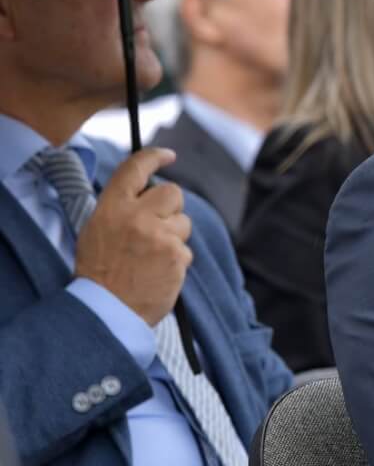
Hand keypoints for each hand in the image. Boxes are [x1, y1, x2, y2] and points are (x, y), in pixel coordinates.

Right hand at [73, 149, 190, 325]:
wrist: (106, 310)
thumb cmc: (99, 273)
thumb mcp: (96, 231)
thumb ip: (121, 210)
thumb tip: (147, 196)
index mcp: (112, 207)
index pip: (135, 169)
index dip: (154, 157)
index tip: (168, 155)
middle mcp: (137, 216)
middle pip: (173, 193)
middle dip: (170, 207)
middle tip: (157, 227)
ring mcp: (160, 236)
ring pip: (183, 223)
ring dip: (174, 236)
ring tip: (152, 257)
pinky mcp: (177, 256)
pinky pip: (186, 250)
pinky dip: (176, 261)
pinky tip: (158, 273)